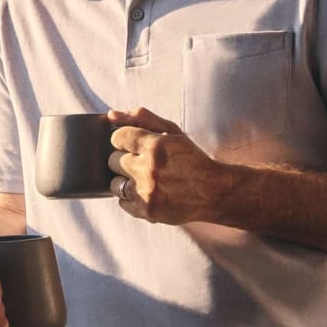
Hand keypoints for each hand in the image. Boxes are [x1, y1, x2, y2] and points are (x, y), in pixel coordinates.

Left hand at [107, 108, 235, 225]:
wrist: (214, 192)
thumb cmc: (192, 160)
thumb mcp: (173, 132)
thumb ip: (143, 119)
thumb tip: (112, 114)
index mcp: (155, 145)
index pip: (117, 137)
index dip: (126, 141)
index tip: (135, 145)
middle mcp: (149, 169)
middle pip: (112, 160)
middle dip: (125, 160)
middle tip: (143, 163)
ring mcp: (147, 192)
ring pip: (114, 183)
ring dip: (126, 180)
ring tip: (145, 179)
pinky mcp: (148, 211)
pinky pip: (122, 202)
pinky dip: (131, 199)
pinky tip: (148, 192)